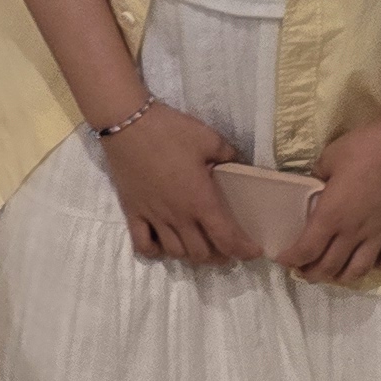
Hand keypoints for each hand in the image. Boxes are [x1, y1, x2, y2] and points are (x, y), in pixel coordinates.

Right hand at [99, 103, 250, 263]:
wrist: (127, 124)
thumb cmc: (171, 131)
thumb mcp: (209, 138)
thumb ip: (228, 155)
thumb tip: (240, 164)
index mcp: (201, 201)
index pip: (227, 238)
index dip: (243, 250)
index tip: (253, 251)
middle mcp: (179, 217)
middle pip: (201, 253)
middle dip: (219, 256)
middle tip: (227, 247)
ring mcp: (154, 218)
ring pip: (175, 253)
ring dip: (191, 255)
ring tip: (199, 246)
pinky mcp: (133, 213)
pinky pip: (143, 245)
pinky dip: (155, 251)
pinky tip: (162, 245)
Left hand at [284, 97, 380, 285]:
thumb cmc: (367, 147)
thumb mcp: (329, 157)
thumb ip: (318, 176)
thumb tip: (315, 185)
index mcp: (332, 215)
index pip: (306, 249)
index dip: (291, 259)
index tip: (283, 260)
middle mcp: (354, 232)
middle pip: (329, 267)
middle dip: (312, 274)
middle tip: (304, 271)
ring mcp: (380, 235)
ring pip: (358, 271)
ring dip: (341, 277)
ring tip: (334, 273)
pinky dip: (376, 266)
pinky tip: (370, 260)